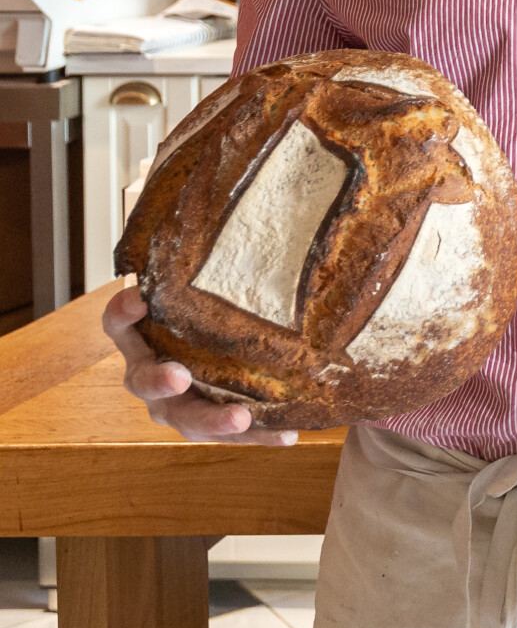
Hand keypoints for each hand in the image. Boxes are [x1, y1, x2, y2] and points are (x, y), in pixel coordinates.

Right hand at [102, 283, 297, 445]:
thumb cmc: (211, 312)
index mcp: (142, 337)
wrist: (223, 355)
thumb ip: (213, 267)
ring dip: (211, 420)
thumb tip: (238, 192)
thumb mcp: (205, 291)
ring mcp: (175, 404)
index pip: (117, 323)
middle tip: (180, 375)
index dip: (122, 313)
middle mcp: (150, 372)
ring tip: (240, 418)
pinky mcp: (207, 424)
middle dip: (160, 379)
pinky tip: (288, 435)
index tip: (139, 299)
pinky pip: (229, 435)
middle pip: (143, 381)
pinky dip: (259, 434)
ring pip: (183, 418)